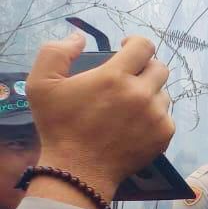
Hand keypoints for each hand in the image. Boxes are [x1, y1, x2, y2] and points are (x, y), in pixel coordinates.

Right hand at [25, 30, 173, 201]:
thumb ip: (56, 52)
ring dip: (149, 93)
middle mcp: (141, 93)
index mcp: (115, 76)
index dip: (135, 43)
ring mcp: (156, 115)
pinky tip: (134, 123)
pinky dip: (153, 115)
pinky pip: (166, 115)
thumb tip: (80, 37)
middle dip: (144, 67)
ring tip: (127, 104)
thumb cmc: (58, 126)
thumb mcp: (42, 84)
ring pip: (163, 92)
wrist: (78, 170)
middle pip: (159, 68)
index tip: (126, 48)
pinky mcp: (164, 134)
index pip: (144, 46)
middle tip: (128, 77)